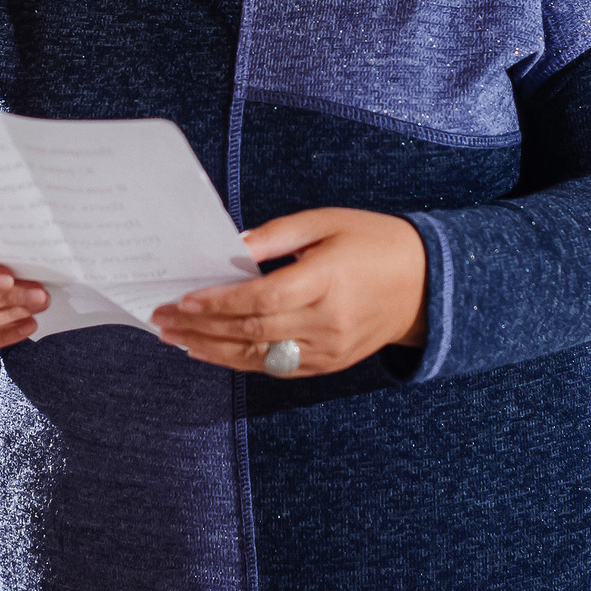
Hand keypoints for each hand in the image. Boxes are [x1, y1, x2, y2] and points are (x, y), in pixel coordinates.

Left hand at [150, 207, 427, 375]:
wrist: (427, 283)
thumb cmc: (376, 242)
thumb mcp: (327, 223)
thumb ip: (277, 236)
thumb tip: (230, 249)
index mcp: (328, 280)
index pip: (263, 299)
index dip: (220, 303)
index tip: (184, 299)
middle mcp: (328, 321)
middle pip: (254, 332)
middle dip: (203, 328)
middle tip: (162, 319)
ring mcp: (330, 349)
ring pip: (260, 357)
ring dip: (213, 350)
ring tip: (176, 339)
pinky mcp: (330, 364)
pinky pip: (277, 368)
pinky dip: (241, 362)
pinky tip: (213, 353)